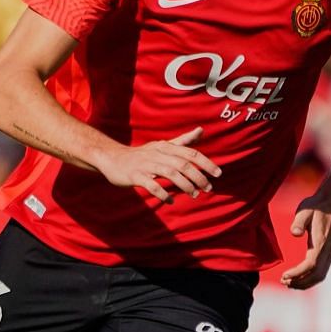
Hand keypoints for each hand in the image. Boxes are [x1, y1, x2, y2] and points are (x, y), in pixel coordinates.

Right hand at [96, 128, 220, 201]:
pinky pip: (151, 185)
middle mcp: (157, 153)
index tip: (218, 174)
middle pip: (182, 163)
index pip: (190, 152)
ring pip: (169, 173)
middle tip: (208, 188)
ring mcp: (145, 164)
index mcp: (165, 146)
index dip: (205, 163)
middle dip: (197, 176)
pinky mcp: (135, 175)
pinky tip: (170, 200)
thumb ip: (182, 140)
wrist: (112, 158)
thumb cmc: (142, 154)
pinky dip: (162, 193)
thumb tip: (201, 131)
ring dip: (184, 185)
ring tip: (194, 194)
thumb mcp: (162, 146)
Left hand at [281, 191, 330, 288]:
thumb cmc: (316, 206)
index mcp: (321, 243)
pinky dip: (310, 279)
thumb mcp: (304, 210)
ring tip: (288, 283)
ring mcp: (330, 253)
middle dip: (300, 282)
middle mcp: (328, 251)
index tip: (284, 276)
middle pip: (316, 275)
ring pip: (320, 276)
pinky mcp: (328, 253)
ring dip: (305, 283)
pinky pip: (321, 272)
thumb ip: (299, 221)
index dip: (297, 273)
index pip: (311, 265)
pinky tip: (298, 279)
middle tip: (283, 282)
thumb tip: (294, 233)